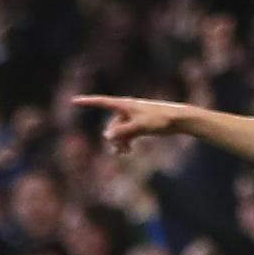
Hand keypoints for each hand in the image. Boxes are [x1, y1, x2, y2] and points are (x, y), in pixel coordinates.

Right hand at [72, 95, 190, 153]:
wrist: (179, 119)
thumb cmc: (160, 119)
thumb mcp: (140, 126)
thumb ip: (123, 131)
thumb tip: (107, 136)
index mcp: (125, 105)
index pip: (102, 102)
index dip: (88, 102)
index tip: (74, 101)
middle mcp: (128, 109)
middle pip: (112, 124)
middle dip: (113, 137)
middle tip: (118, 150)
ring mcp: (134, 117)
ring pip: (120, 130)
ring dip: (119, 142)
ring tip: (123, 153)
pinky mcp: (141, 124)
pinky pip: (128, 133)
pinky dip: (126, 141)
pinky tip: (127, 151)